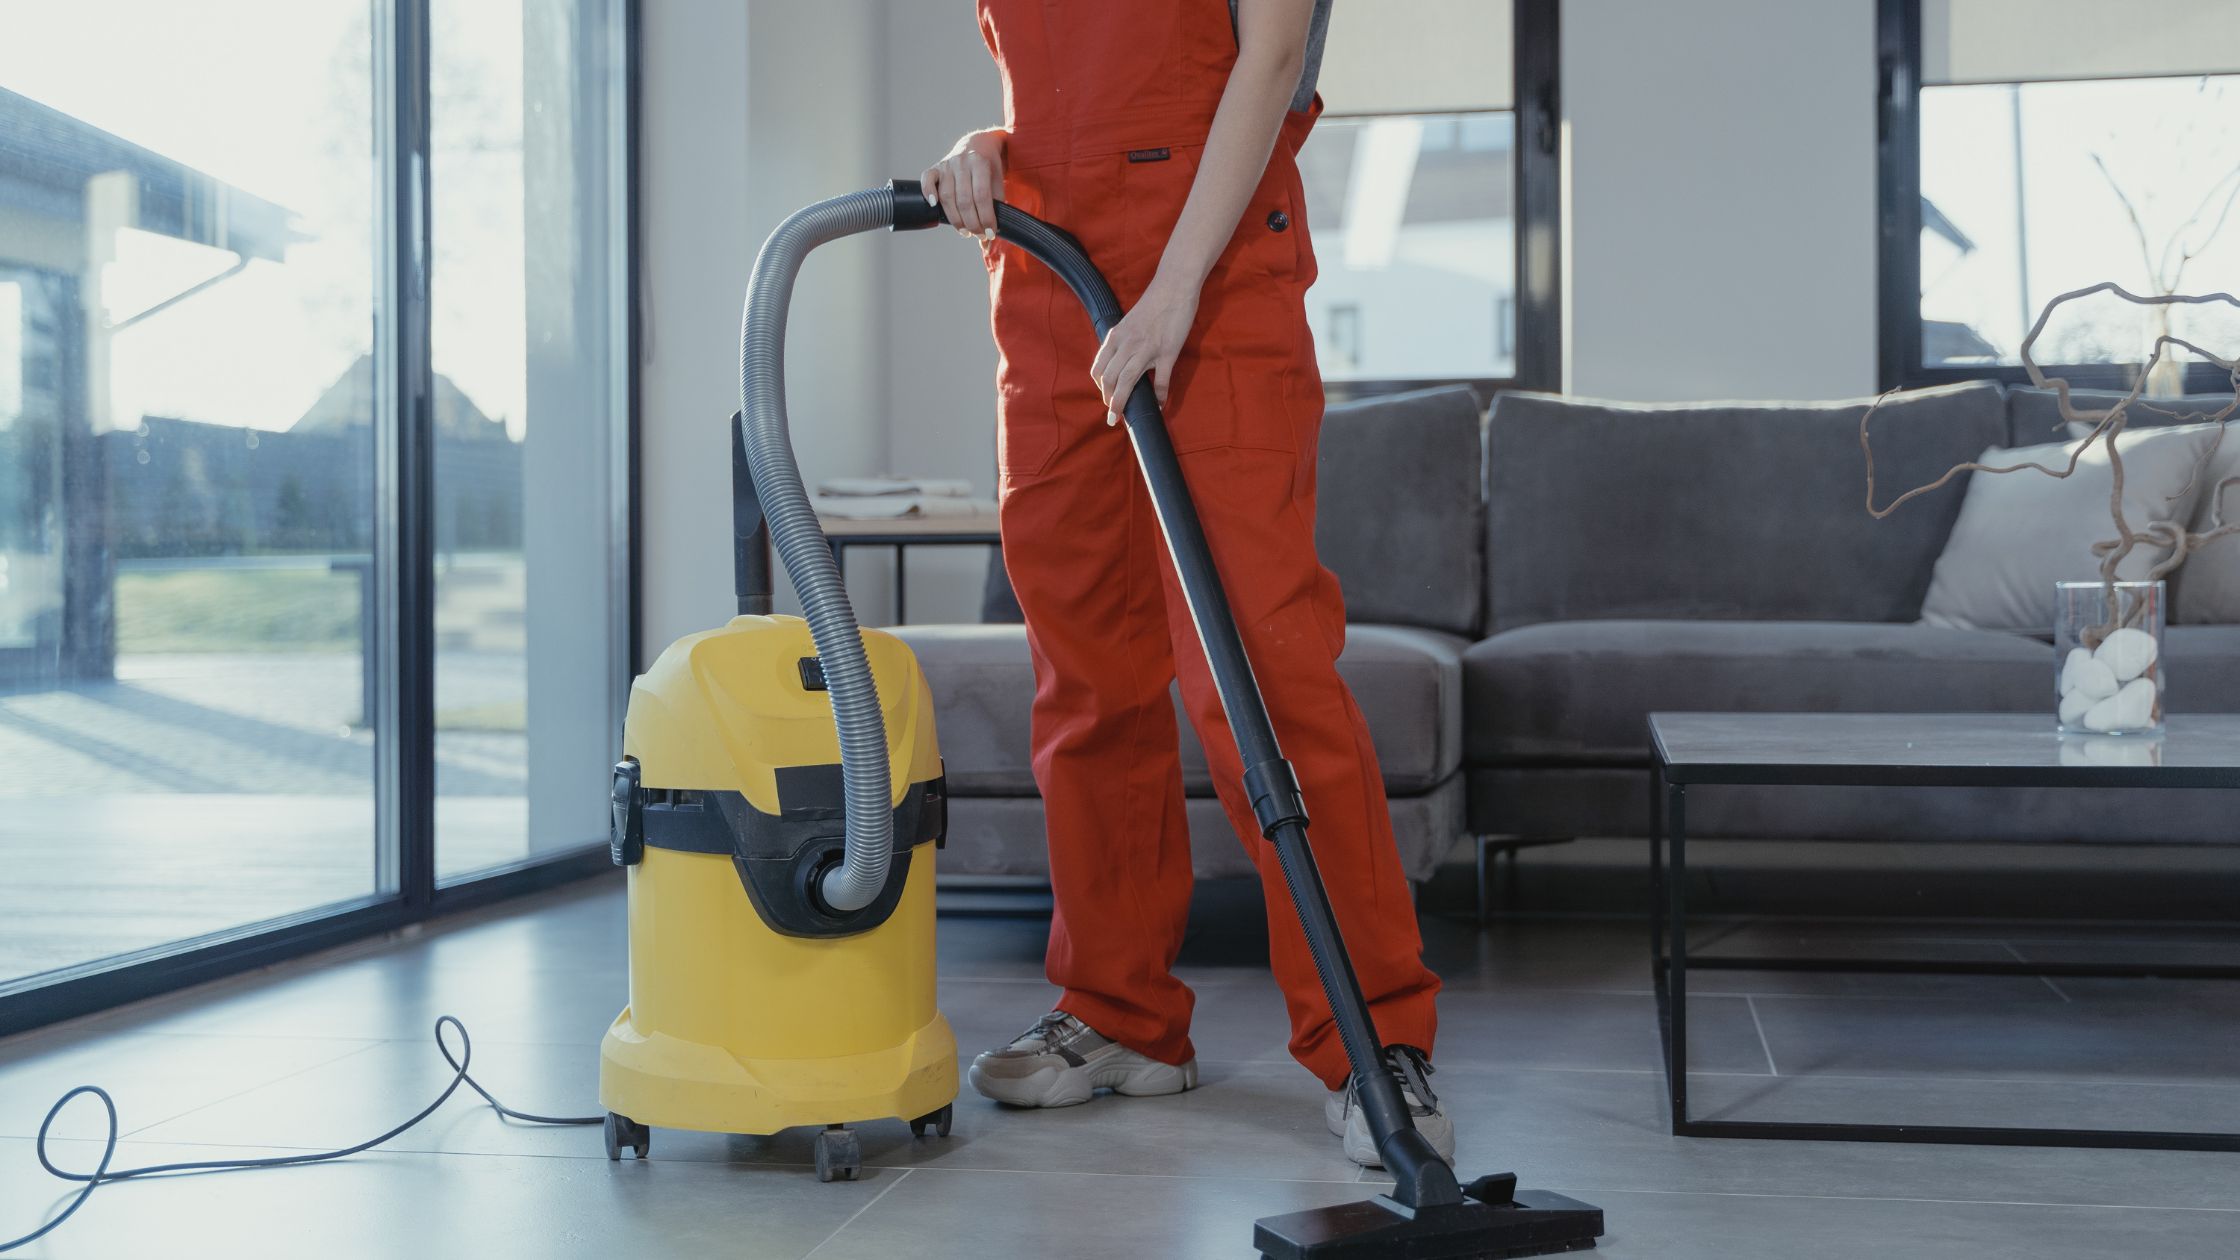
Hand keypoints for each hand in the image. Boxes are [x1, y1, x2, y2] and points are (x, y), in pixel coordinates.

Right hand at [921, 129, 1005, 239]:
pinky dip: (927, 192)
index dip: (986, 218)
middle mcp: (962, 162)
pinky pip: (927, 179)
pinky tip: (933, 206)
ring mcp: (947, 164)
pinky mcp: (935, 167)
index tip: (990, 232)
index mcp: (980, 163)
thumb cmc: (989, 168)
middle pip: (964, 200)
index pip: (982, 196)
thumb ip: (996, 206)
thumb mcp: (998, 182)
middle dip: (972, 222)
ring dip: (955, 218)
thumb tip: (989, 238)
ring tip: (964, 231)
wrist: (978, 144)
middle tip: (977, 234)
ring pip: (946, 195)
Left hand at [1091, 273, 1199, 425]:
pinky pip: (1160, 380)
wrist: (1174, 286)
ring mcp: (1147, 348)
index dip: (1100, 388)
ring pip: (1127, 382)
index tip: (1107, 398)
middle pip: (1110, 379)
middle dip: (1109, 401)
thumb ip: (1123, 342)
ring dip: (1122, 403)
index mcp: (1115, 336)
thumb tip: (1121, 361)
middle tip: (1112, 416)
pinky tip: (1158, 405)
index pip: (1099, 368)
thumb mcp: (1129, 322)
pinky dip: (1158, 396)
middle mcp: (1127, 344)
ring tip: (1121, 417)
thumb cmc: (1153, 304)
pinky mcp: (1167, 351)